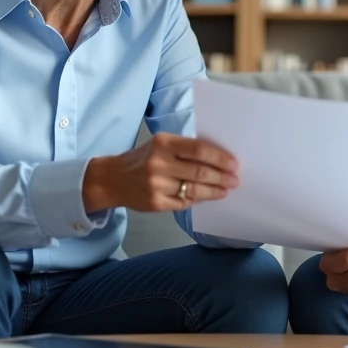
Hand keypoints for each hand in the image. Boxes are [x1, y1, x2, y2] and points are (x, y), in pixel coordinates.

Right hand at [84, 133, 238, 212]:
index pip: (198, 150)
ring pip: (194, 190)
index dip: (220, 158)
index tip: (234, 164)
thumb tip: (219, 159)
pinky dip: (199, 199)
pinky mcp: (156, 204)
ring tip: (225, 189)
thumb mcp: (160, 145)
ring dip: (215, 191)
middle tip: (235, 179)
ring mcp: (156, 186)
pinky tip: (207, 196)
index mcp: (162, 144)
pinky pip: (185, 202)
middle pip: (199, 172)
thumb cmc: (143, 159)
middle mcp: (158, 164)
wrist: (112, 179)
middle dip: (222, 177)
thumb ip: (184, 149)